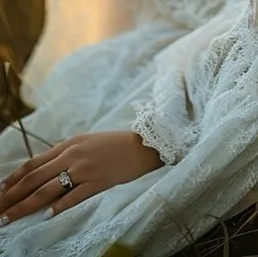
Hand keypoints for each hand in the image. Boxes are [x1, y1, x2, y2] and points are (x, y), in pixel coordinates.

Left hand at [0, 131, 162, 226]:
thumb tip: (43, 169)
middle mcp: (72, 156)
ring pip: (47, 190)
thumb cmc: (114, 144)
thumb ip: (65, 153)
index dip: (13, 179)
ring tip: (10, 218)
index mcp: (68, 145)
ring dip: (25, 206)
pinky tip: (45, 217)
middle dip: (12, 196)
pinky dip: (57, 207)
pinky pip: (73, 197)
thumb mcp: (86, 141)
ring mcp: (84, 169)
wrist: (143, 144)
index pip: (33, 163)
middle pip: (34, 179)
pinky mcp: (97, 182)